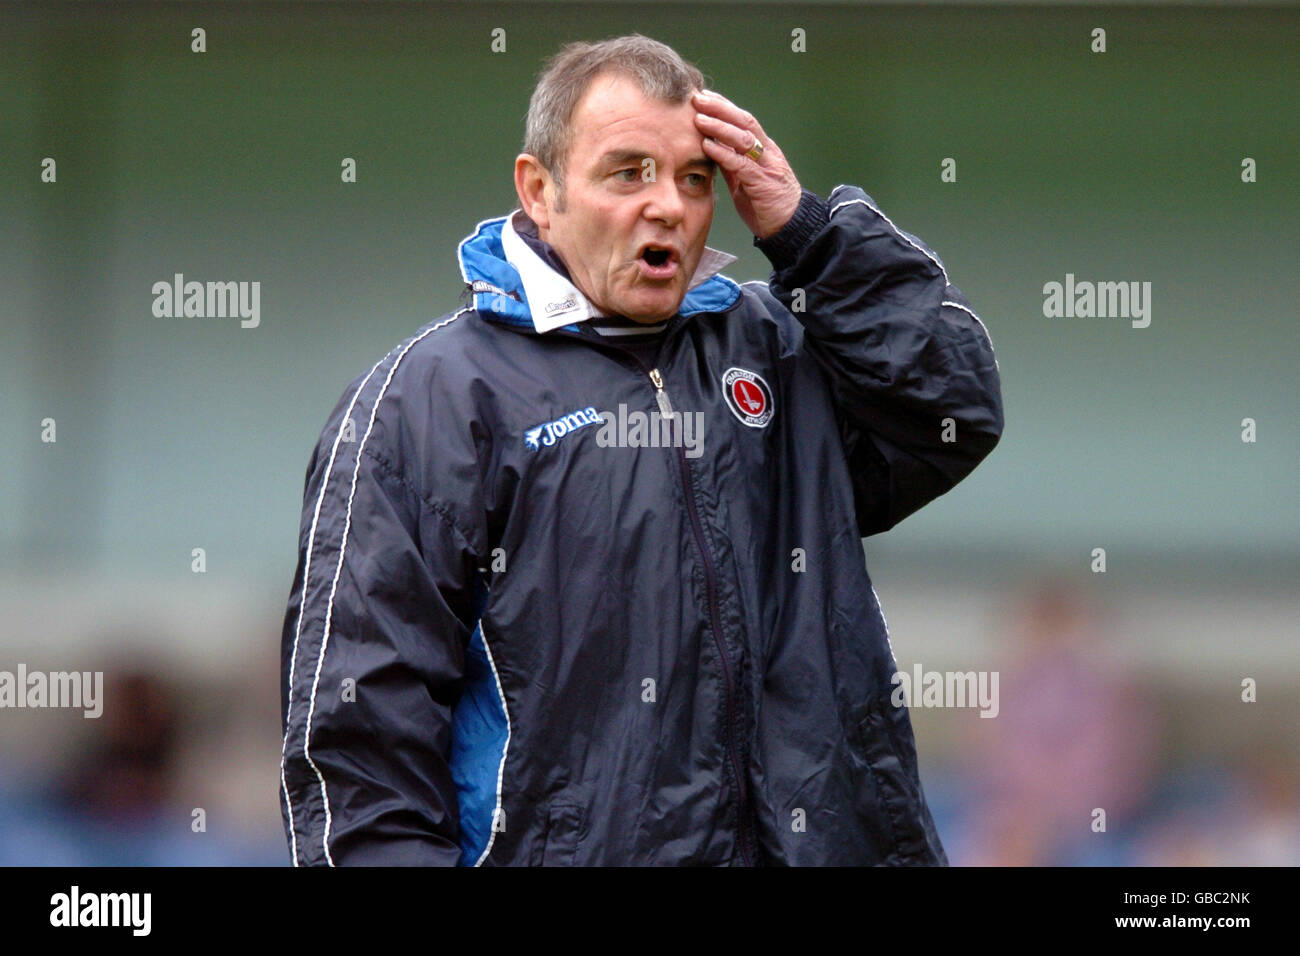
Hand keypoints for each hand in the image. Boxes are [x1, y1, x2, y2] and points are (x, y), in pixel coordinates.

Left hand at [693, 89, 802, 239]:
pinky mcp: (762, 183)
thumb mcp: (745, 182)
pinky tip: (707, 147)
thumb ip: (732, 165)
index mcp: (764, 150)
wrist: (791, 227)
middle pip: (744, 121)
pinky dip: (723, 153)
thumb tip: (713, 150)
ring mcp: (767, 166)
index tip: (704, 97)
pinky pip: (741, 164)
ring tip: (699, 119)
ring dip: (719, 127)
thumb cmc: (768, 206)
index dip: (724, 107)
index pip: (743, 120)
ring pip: (743, 138)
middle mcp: (767, 152)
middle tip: (697, 99)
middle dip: (720, 108)